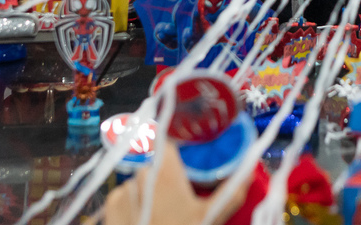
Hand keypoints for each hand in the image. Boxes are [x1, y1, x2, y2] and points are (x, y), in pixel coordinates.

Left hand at [103, 141, 250, 224]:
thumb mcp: (211, 217)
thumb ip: (233, 191)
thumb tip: (249, 171)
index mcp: (165, 169)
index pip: (175, 142)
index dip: (187, 151)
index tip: (196, 165)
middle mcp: (141, 173)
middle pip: (161, 164)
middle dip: (174, 177)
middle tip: (187, 197)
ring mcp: (122, 190)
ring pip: (144, 182)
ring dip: (155, 192)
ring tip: (168, 214)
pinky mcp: (110, 208)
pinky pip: (127, 197)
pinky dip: (138, 204)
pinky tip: (150, 220)